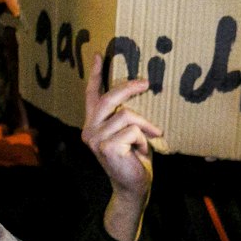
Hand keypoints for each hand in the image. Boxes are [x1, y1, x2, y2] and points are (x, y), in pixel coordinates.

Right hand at [84, 54, 161, 240]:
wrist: (134, 186)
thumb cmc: (135, 158)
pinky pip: (133, 130)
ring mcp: (96, 139)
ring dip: (145, 125)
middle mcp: (90, 129)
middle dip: (129, 88)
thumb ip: (127, 115)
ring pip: (127, 115)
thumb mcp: (131, 131)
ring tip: (151, 136)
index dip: (96, 75)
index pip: (92, 95)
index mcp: (94, 123)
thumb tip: (140, 87)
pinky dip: (143, 139)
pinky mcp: (106, 147)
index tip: (99, 54)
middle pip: (109, 99)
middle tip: (146, 83)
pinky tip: (140, 151)